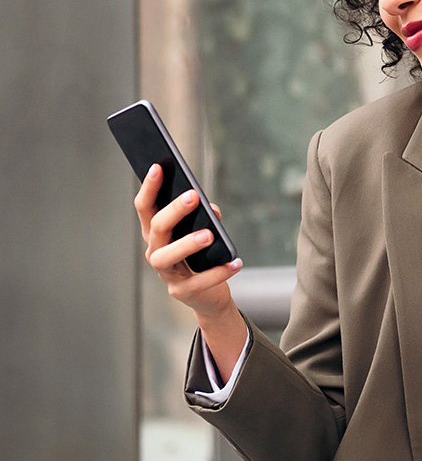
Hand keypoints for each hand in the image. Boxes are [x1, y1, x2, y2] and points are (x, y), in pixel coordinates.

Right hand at [134, 163, 241, 320]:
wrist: (208, 294)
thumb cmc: (203, 255)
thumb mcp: (205, 231)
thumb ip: (207, 218)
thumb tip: (212, 210)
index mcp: (157, 233)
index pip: (146, 207)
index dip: (149, 187)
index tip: (158, 166)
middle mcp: (156, 251)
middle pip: (157, 227)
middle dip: (173, 210)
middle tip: (192, 196)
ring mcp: (166, 273)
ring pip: (167, 256)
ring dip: (187, 243)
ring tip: (209, 234)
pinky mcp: (182, 291)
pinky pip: (199, 281)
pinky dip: (219, 272)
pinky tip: (235, 262)